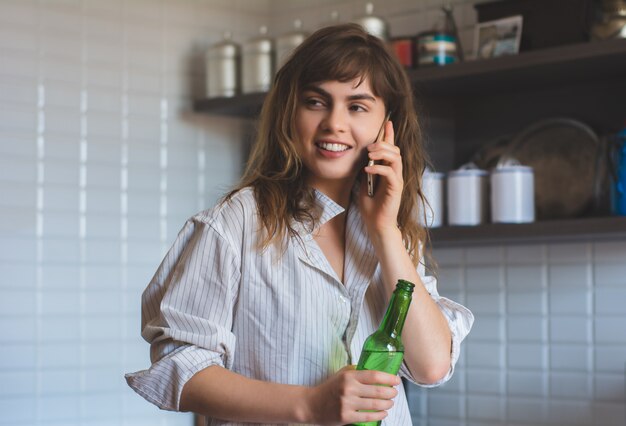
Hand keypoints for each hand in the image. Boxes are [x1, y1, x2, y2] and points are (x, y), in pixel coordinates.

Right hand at [304, 365, 399, 424]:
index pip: (374, 376)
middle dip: (391, 392)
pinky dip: (379, 415)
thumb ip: (357, 372)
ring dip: (387, 404)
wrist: (312, 404)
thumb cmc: (329, 387)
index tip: (396, 380)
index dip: (388, 378)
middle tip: (395, 393)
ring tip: (390, 402)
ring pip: (375, 405)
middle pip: (378, 391)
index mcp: (349, 376)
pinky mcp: (346, 417)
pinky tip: (384, 413)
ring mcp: (347, 404)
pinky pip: (368, 417)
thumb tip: (377, 373)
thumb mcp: (342, 374)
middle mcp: (349, 389)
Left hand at [359, 120, 403, 234]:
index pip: (391, 149)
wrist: (376, 224)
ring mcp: (396, 180)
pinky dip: (379, 168)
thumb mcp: (364, 183)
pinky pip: (390, 173)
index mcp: (387, 170)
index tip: (387, 122)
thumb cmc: (371, 206)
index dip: (389, 135)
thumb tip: (360, 157)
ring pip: (396, 158)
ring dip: (382, 153)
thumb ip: (366, 170)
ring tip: (369, 154)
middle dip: (383, 143)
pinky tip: (367, 169)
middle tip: (369, 146)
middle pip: (395, 150)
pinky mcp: (396, 189)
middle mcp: (395, 173)